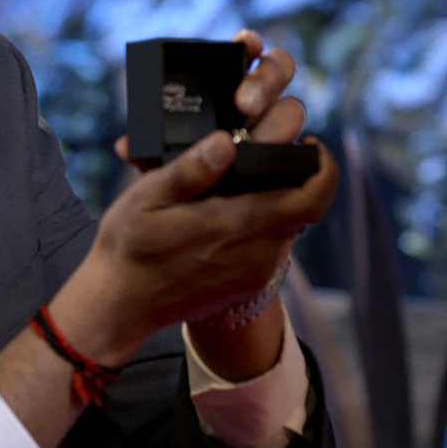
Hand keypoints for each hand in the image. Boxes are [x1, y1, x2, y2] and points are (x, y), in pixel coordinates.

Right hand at [61, 31, 337, 363]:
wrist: (123, 306)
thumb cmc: (130, 247)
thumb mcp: (146, 198)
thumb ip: (190, 170)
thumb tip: (226, 141)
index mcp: (237, 223)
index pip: (312, 196)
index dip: (324, 168)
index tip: (309, 144)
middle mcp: (257, 251)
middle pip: (304, 208)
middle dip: (296, 176)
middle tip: (269, 152)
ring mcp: (256, 272)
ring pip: (288, 226)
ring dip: (277, 200)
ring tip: (241, 182)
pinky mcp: (249, 285)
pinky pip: (272, 246)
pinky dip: (262, 223)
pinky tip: (229, 213)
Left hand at [118, 30, 305, 171]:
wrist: (194, 218)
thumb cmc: (178, 177)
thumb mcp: (160, 163)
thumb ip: (147, 151)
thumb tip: (126, 148)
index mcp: (227, 87)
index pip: (248, 52)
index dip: (249, 44)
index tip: (244, 44)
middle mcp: (258, 103)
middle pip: (278, 73)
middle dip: (264, 83)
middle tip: (243, 107)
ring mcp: (277, 131)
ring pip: (292, 113)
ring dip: (278, 124)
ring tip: (255, 145)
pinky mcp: (293, 165)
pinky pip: (306, 158)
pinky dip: (306, 160)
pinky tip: (293, 171)